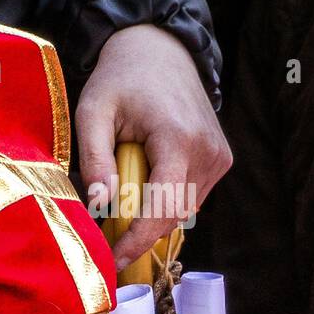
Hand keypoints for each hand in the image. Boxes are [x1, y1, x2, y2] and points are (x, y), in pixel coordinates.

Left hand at [78, 24, 231, 268]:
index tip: (112, 260)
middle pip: (172, 216)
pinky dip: (164, 202)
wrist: (159, 53)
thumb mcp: (93, 113)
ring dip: (150, 216)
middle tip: (104, 241)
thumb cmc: (120, 80)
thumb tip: (99, 203)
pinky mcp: (220, 160)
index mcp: (179, 139)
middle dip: (138, 233)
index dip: (136, 240)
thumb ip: (94, 158)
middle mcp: (208, 152)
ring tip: (120, 198)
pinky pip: (189, 198)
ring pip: (182, 211)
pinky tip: (141, 186)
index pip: (162, 207)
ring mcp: (219, 157)